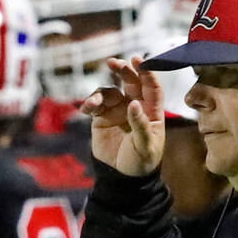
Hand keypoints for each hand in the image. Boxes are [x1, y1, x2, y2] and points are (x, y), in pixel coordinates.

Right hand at [80, 56, 164, 176]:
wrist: (122, 177)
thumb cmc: (141, 162)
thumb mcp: (145, 146)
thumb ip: (140, 125)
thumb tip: (133, 104)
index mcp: (152, 112)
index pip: (152, 87)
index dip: (147, 72)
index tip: (139, 60)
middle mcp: (135, 107)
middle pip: (131, 82)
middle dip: (123, 70)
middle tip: (113, 63)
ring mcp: (117, 110)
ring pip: (109, 92)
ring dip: (100, 93)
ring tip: (93, 104)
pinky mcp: (101, 118)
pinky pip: (95, 104)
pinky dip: (89, 103)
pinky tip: (85, 109)